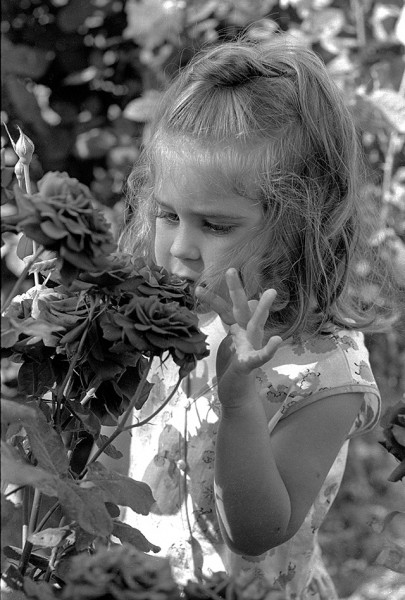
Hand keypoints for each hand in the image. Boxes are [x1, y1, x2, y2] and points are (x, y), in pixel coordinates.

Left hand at [196, 269, 282, 407]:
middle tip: (230, 270)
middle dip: (235, 290)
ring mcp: (250, 347)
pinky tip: (277, 340)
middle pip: (241, 308)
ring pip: (256, 324)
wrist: (238, 394)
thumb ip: (237, 322)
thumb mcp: (233, 341)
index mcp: (238, 329)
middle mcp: (246, 334)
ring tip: (270, 292)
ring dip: (263, 308)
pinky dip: (268, 349)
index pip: (225, 310)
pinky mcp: (250, 363)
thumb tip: (251, 302)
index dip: (212, 299)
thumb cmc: (234, 366)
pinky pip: (260, 356)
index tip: (197, 289)